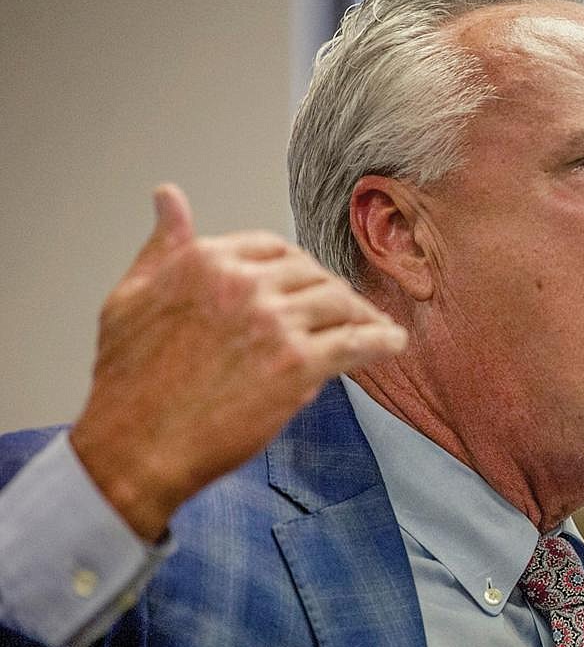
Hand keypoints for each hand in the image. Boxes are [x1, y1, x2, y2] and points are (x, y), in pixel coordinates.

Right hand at [70, 184, 406, 540]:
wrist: (134, 447)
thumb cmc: (128, 382)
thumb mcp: (131, 296)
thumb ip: (162, 246)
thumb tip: (168, 199)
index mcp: (208, 260)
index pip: (274, 248)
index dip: (295, 268)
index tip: (304, 285)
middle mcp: (246, 283)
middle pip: (312, 274)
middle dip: (329, 293)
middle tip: (343, 311)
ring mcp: (276, 322)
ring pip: (339, 304)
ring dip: (359, 315)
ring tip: (371, 327)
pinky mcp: (299, 364)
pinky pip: (356, 343)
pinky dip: (381, 341)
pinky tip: (392, 342)